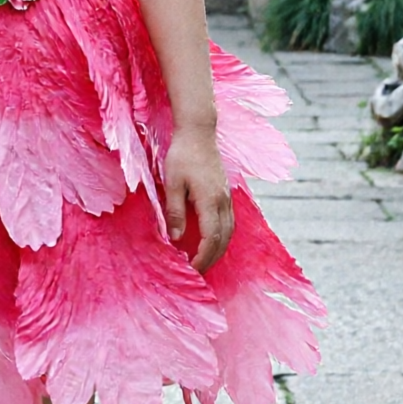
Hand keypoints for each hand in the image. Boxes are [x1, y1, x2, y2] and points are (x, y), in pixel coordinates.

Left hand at [165, 125, 233, 272]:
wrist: (199, 132)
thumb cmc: (182, 155)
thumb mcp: (172, 183)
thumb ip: (175, 211)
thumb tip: (176, 238)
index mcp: (210, 200)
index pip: (211, 238)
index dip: (203, 256)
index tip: (192, 268)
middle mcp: (223, 201)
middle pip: (224, 238)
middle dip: (212, 258)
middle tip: (198, 271)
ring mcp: (227, 197)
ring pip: (230, 231)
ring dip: (219, 249)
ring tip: (205, 260)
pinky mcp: (226, 193)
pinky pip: (230, 221)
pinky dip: (223, 236)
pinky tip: (213, 240)